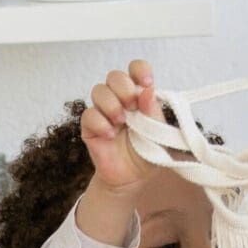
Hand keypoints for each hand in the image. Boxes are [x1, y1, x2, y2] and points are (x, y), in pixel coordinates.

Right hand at [81, 58, 163, 191]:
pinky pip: (89, 114)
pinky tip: (110, 135)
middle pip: (114, 76)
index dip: (139, 70)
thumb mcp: (158, 132)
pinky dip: (100, 123)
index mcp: (139, 95)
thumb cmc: (148, 152)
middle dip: (124, 88)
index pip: (135, 69)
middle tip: (132, 107)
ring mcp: (103, 112)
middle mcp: (120, 99)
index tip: (146, 82)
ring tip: (121, 122)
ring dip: (111, 104)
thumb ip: (154, 111)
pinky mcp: (90, 127)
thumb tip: (149, 89)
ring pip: (99, 90)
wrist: (133, 178)